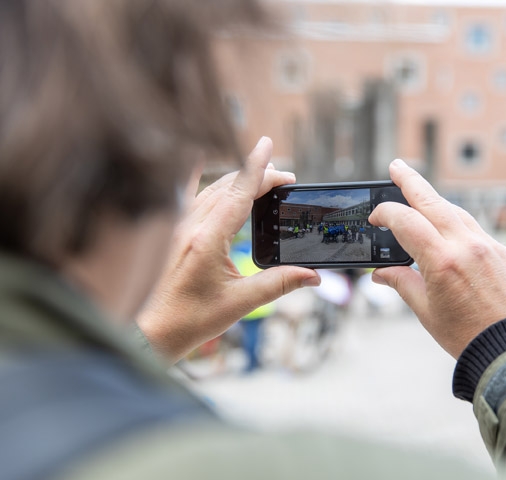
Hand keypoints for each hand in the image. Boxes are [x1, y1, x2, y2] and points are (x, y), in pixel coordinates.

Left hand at [136, 137, 319, 363]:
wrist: (148, 332)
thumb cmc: (188, 320)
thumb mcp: (239, 303)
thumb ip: (279, 283)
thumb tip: (313, 275)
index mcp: (208, 239)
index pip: (239, 192)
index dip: (257, 167)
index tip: (268, 144)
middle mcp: (189, 225)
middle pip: (228, 186)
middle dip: (257, 176)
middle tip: (284, 179)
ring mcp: (176, 226)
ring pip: (210, 188)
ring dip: (236, 180)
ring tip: (259, 178)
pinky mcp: (170, 232)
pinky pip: (185, 195)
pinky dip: (198, 178)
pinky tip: (195, 157)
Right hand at [368, 159, 505, 358]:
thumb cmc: (468, 336)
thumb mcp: (427, 312)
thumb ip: (402, 284)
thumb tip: (381, 273)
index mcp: (443, 261)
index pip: (406, 221)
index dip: (385, 214)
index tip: (375, 218)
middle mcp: (467, 246)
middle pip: (433, 201)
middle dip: (411, 181)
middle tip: (396, 166)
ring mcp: (489, 245)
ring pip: (456, 210)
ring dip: (434, 200)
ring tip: (419, 196)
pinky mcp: (504, 251)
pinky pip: (474, 227)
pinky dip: (456, 221)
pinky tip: (448, 226)